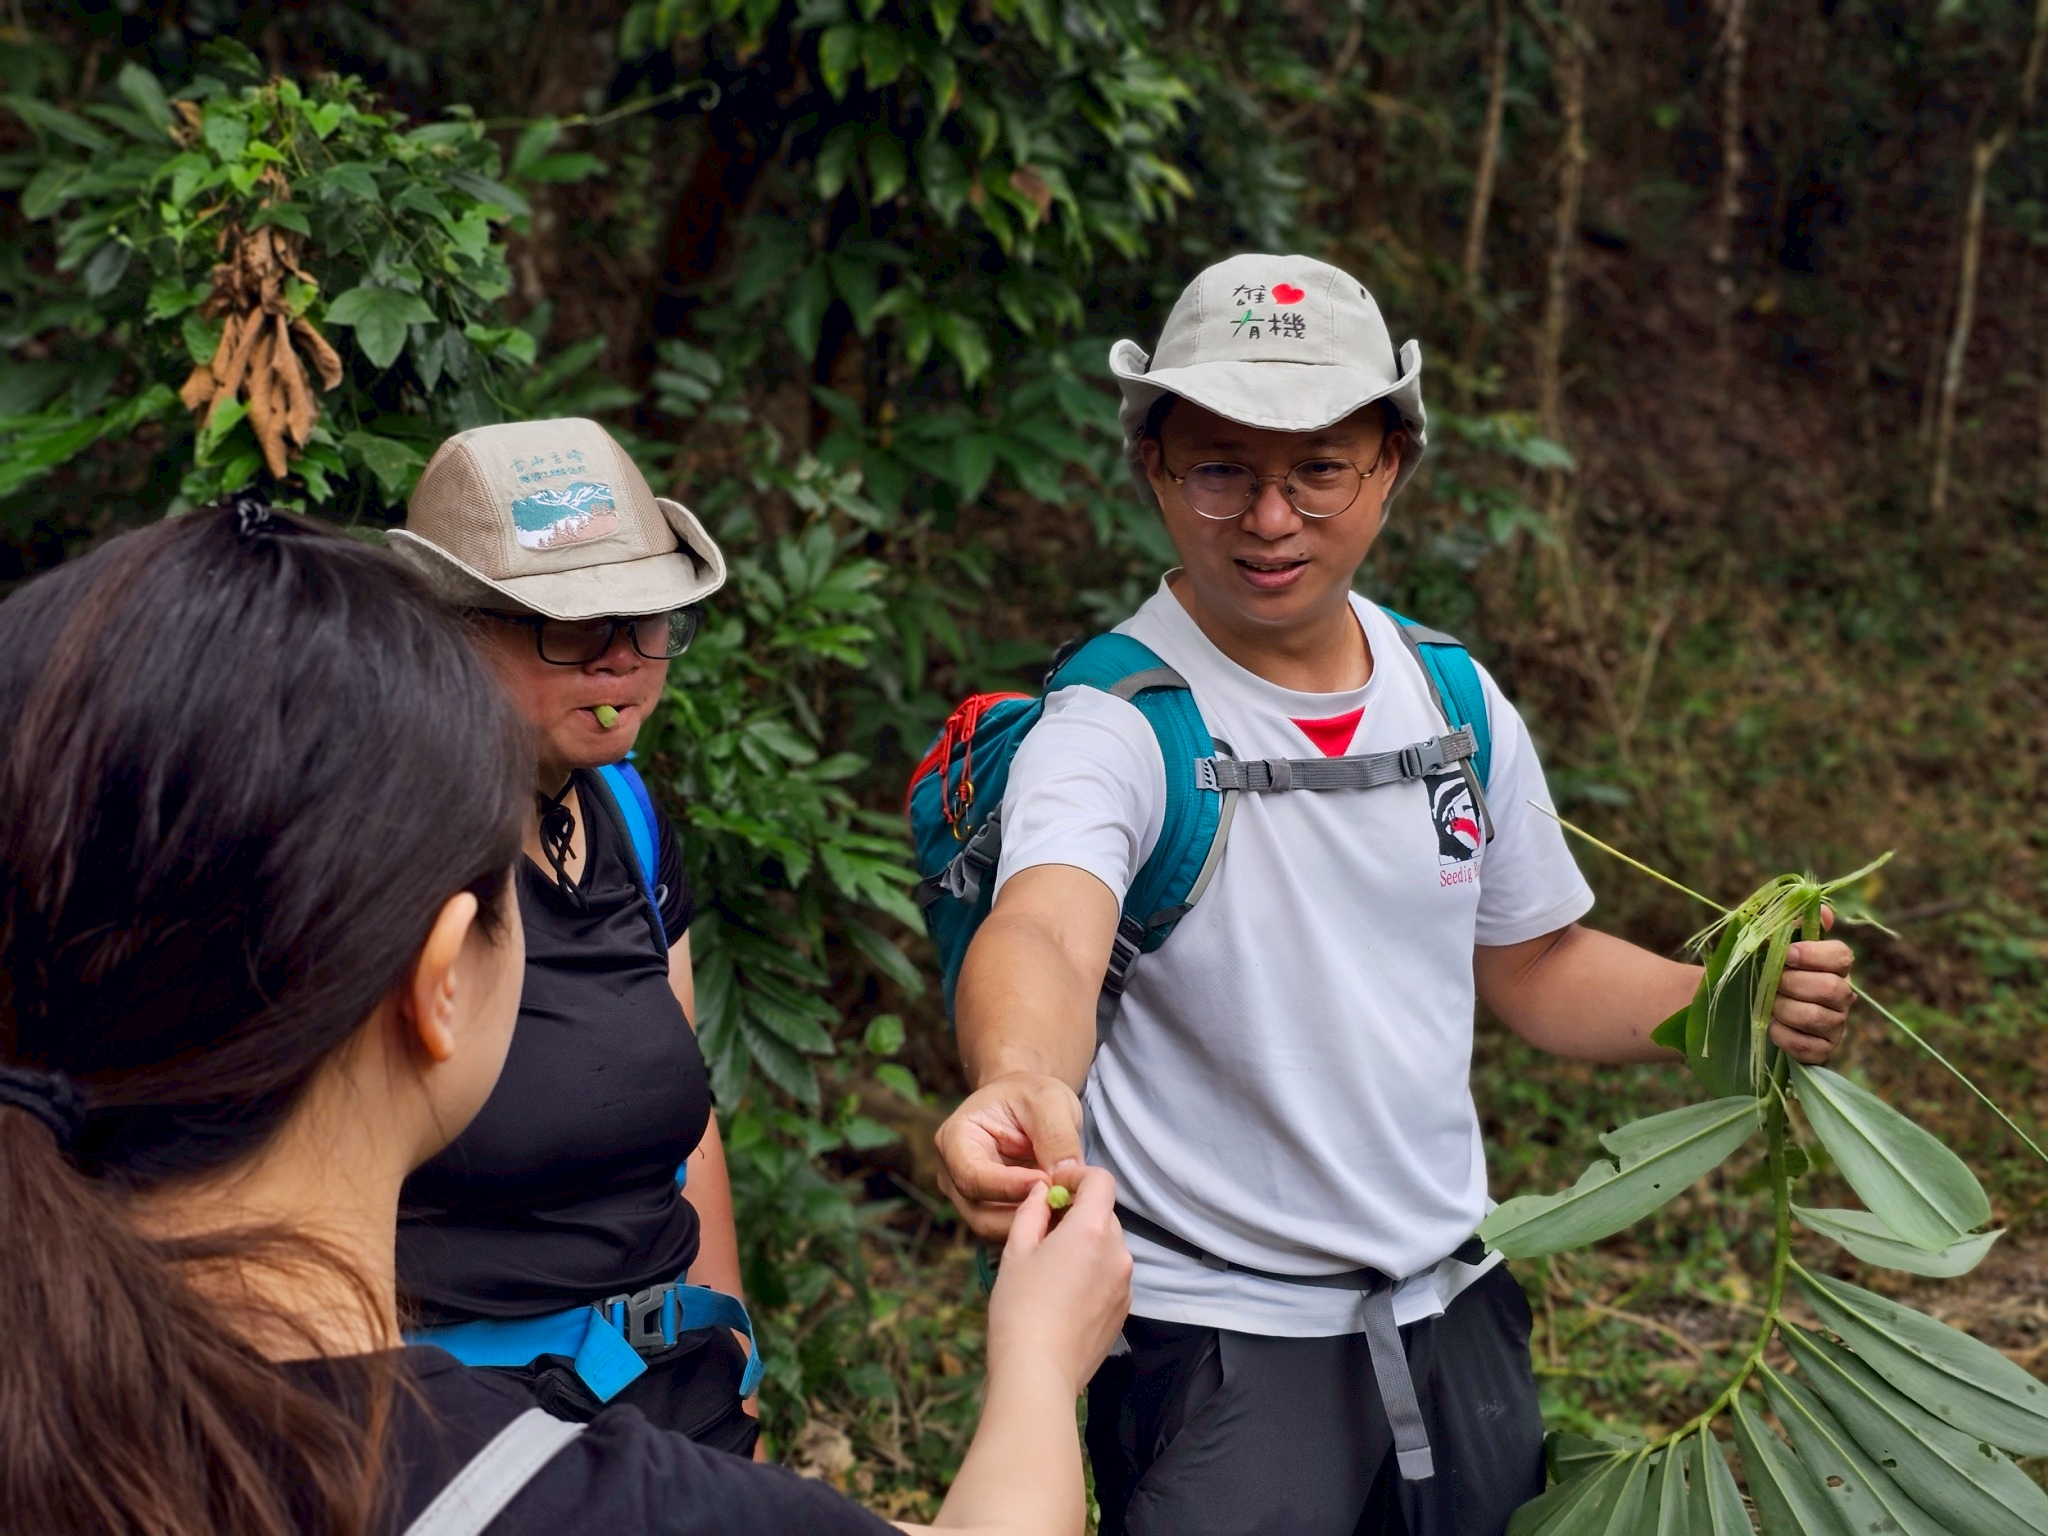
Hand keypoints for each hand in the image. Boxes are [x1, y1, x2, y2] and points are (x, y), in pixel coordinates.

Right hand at [935, 1071, 1085, 1238]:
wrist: (1027, 1104)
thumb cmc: (1031, 1096)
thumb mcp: (1050, 1101)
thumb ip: (1056, 1136)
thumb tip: (1064, 1176)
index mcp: (955, 1138)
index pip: (972, 1175)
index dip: (1008, 1186)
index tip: (1046, 1184)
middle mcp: (953, 1174)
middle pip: (980, 1213)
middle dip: (1024, 1215)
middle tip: (1064, 1205)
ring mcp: (969, 1199)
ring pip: (995, 1229)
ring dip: (1033, 1227)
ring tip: (1069, 1211)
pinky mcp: (991, 1213)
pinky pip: (1011, 1231)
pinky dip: (1038, 1229)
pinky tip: (1064, 1216)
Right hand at [985, 1165, 1131, 1395]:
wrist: (1038, 1372)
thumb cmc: (1020, 1308)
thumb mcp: (1016, 1250)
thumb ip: (1032, 1211)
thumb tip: (1043, 1192)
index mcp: (1092, 1230)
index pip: (1101, 1180)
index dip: (1078, 1175)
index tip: (1056, 1186)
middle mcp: (1118, 1252)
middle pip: (1104, 1213)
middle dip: (1078, 1212)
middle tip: (1044, 1229)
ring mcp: (1125, 1283)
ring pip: (1108, 1245)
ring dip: (1086, 1243)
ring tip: (1051, 1267)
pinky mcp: (1124, 1308)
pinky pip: (1111, 1274)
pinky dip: (1093, 1271)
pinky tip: (1064, 1293)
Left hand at [1770, 912, 1853, 1065]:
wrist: (1740, 1011)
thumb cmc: (1760, 974)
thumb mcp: (1768, 946)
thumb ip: (1791, 927)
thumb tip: (1825, 911)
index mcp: (1833, 967)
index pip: (1842, 956)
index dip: (1814, 955)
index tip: (1786, 954)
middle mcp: (1842, 996)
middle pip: (1831, 988)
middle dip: (1792, 984)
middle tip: (1771, 983)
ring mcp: (1836, 1026)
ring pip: (1817, 1017)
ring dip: (1784, 1009)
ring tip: (1768, 1006)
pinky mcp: (1823, 1051)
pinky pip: (1807, 1046)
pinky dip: (1783, 1036)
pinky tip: (1772, 1027)